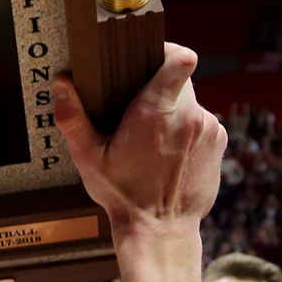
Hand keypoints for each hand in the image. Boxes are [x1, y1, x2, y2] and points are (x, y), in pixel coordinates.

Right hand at [50, 44, 225, 243]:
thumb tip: (62, 84)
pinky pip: (202, 121)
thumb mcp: (89, 158)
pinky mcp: (219, 141)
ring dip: (173, 111)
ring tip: (153, 139)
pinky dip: (188, 130)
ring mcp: (209, 128)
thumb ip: (72, 118)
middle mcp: (189, 115)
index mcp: (155, 112)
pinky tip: (170, 152)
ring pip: (189, 101)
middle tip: (138, 110)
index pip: (179, 59)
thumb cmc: (124, 196)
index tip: (150, 57)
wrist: (161, 231)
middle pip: (179, 78)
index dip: (166, 50)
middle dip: (159, 87)